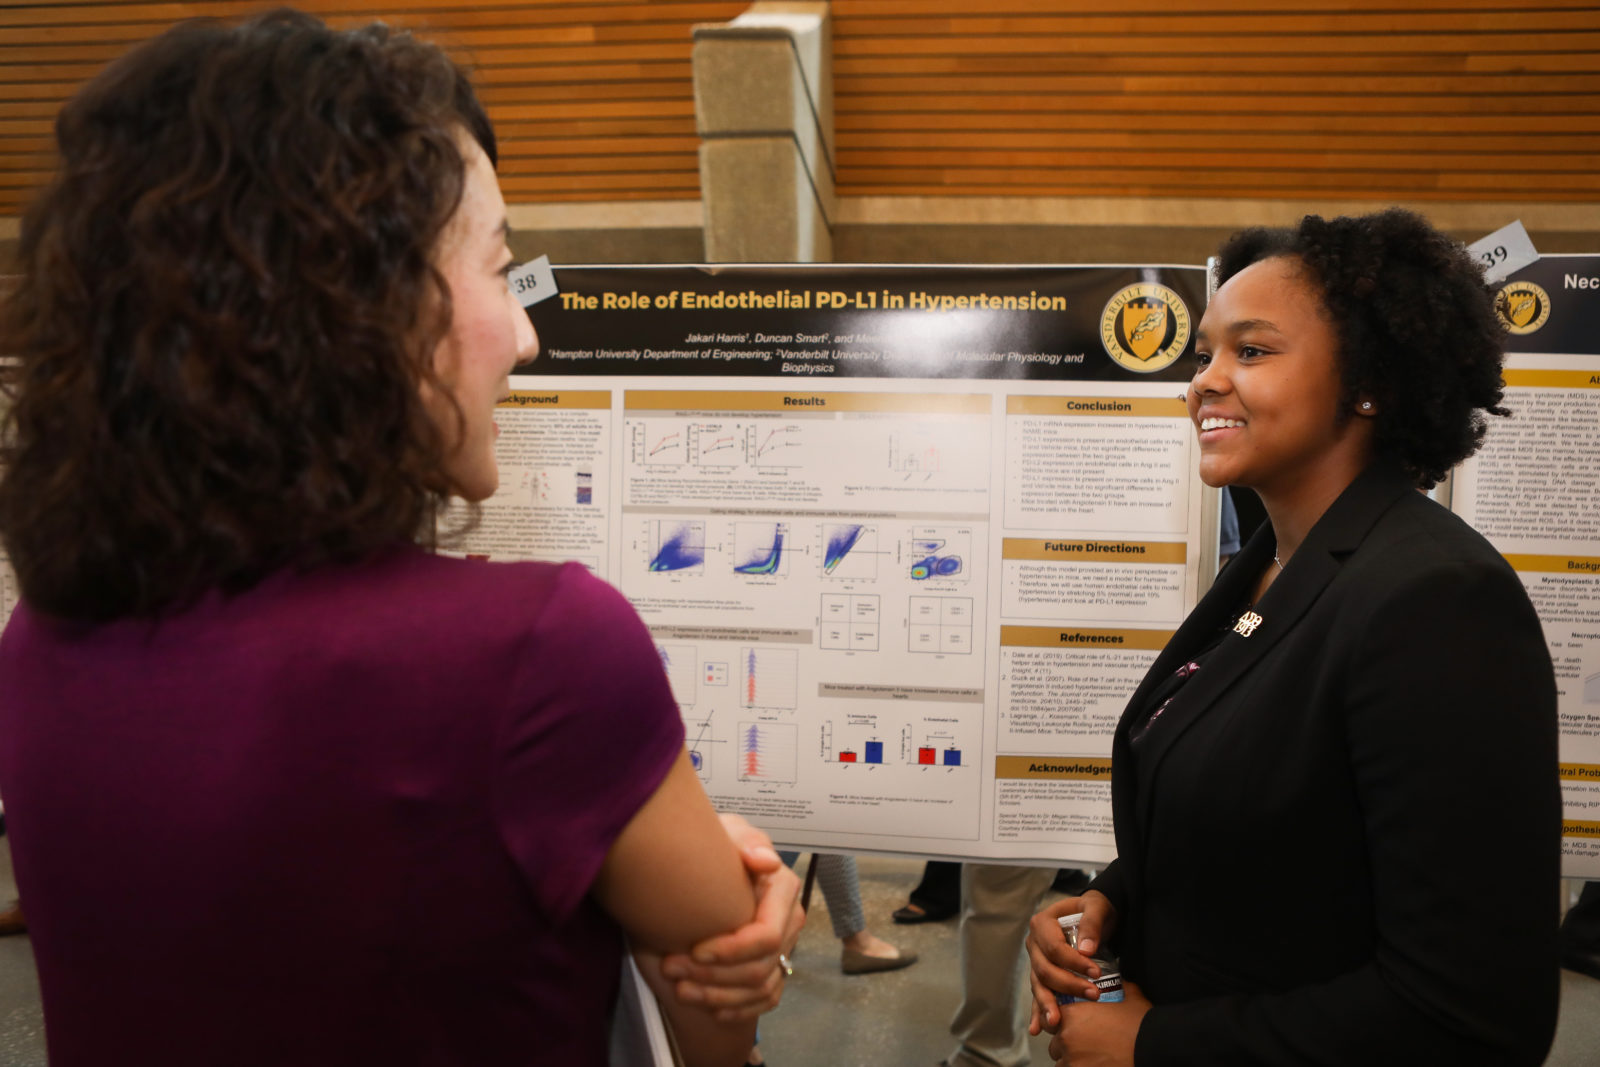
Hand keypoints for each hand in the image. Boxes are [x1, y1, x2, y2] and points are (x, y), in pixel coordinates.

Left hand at [658, 814, 805, 1020]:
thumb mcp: (727, 832)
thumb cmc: (716, 846)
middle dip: (715, 976)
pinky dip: (738, 1009)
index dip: (731, 951)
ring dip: (719, 996)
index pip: (766, 935)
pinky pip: (765, 1000)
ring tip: (680, 989)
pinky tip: (709, 1007)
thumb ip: (745, 841)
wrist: (708, 864)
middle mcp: (790, 920)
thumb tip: (765, 862)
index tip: (694, 950)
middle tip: (672, 969)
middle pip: (761, 967)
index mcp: (783, 888)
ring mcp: (785, 946)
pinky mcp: (775, 966)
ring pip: (761, 988)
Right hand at [1026, 889, 1118, 1034]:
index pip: (1054, 949)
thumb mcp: (1097, 907)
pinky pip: (1038, 994)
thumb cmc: (1095, 910)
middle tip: (1094, 995)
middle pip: (1045, 970)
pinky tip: (1036, 1028)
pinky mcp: (1041, 975)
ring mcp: (1036, 961)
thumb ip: (1092, 923)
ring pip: (1039, 985)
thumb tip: (1086, 950)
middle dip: (1068, 985)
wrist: (1094, 917)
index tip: (1096, 973)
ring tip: (1056, 1023)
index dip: (1074, 963)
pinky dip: (1037, 1012)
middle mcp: (1034, 943)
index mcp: (1042, 924)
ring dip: (1048, 1004)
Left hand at [1046, 979, 1149, 1066]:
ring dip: (1071, 1061)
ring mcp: (1072, 1061)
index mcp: (1073, 1016)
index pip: (1050, 1019)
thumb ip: (1122, 986)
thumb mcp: (1131, 998)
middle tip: (1084, 1045)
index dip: (1058, 1023)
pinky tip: (1092, 1065)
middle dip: (1066, 1045)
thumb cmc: (1140, 1026)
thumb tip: (1123, 980)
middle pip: (1055, 1044)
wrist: (1152, 1050)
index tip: (1069, 1026)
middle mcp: (1067, 1038)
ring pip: (1061, 1062)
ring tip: (1089, 1057)